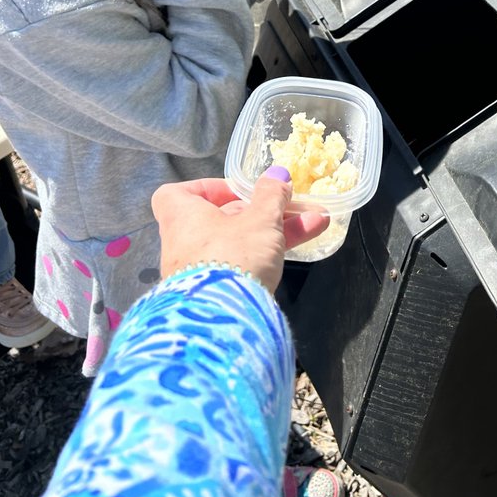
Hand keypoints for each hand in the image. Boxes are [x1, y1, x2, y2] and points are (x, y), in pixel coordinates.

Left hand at [152, 173, 328, 293]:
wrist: (223, 323)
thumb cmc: (234, 255)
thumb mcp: (260, 219)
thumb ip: (271, 195)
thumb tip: (277, 173)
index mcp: (182, 217)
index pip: (178, 194)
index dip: (209, 188)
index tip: (237, 190)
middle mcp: (185, 244)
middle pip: (226, 218)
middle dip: (264, 211)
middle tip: (295, 206)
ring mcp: (200, 271)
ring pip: (242, 242)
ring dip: (278, 231)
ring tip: (317, 222)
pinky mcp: (217, 294)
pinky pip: (245, 265)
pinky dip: (270, 255)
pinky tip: (305, 246)